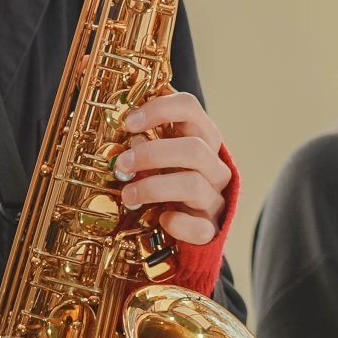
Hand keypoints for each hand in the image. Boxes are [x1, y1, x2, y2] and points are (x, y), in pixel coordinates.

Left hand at [112, 90, 232, 245]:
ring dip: (153, 188)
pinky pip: (199, 227)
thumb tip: (128, 136)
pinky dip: (177, 223)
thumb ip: (149, 144)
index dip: (160, 109)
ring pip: (193, 185)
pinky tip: (162, 221)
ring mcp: (215, 199)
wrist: (189, 229)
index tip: (129, 122)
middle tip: (121, 163)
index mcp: (203, 140)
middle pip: (194, 148)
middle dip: (152, 154)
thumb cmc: (170, 185)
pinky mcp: (211, 229)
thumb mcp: (162, 160)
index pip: (190, 108)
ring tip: (127, 195)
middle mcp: (215, 167)